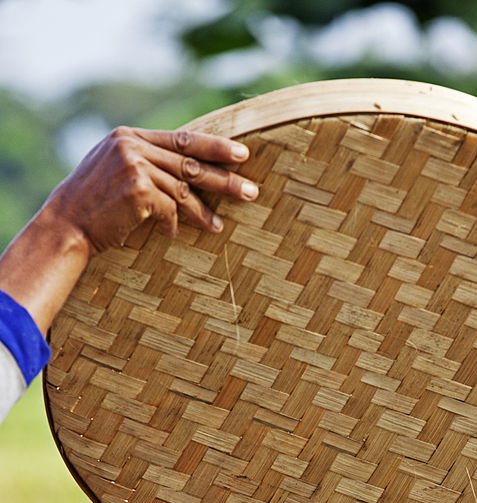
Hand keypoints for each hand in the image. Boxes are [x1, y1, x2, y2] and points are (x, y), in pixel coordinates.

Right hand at [47, 126, 258, 252]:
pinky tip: (170, 234)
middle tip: (252, 191)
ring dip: (203, 212)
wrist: (66, 225)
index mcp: (129, 136)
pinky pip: (169, 211)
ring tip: (219, 226)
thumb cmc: (94, 205)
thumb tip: (187, 172)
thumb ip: (147, 163)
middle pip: (191, 163)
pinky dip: (172, 225)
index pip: (183, 138)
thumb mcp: (116, 171)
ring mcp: (135, 166)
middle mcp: (133, 146)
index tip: (242, 154)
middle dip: (224, 179)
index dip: (215, 146)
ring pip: (183, 191)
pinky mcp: (138, 190)